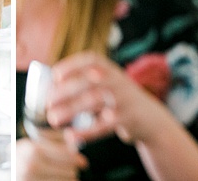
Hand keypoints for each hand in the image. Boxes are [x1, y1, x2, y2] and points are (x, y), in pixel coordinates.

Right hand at [18, 133, 86, 179]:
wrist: (1, 172)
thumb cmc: (19, 158)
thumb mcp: (33, 144)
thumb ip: (55, 138)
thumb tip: (74, 138)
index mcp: (32, 149)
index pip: (65, 155)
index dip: (77, 158)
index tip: (82, 162)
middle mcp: (31, 166)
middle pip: (70, 170)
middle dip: (71, 169)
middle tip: (68, 169)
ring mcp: (31, 179)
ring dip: (67, 179)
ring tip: (61, 175)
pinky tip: (55, 179)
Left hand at [47, 51, 176, 144]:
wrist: (149, 118)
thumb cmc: (118, 100)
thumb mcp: (107, 84)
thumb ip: (84, 83)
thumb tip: (49, 89)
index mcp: (111, 69)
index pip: (90, 60)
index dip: (71, 65)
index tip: (55, 76)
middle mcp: (117, 80)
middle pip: (87, 81)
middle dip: (65, 91)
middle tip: (47, 103)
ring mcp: (122, 99)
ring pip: (92, 101)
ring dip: (70, 110)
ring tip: (53, 119)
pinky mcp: (125, 119)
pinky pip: (102, 125)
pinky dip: (85, 132)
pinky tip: (71, 136)